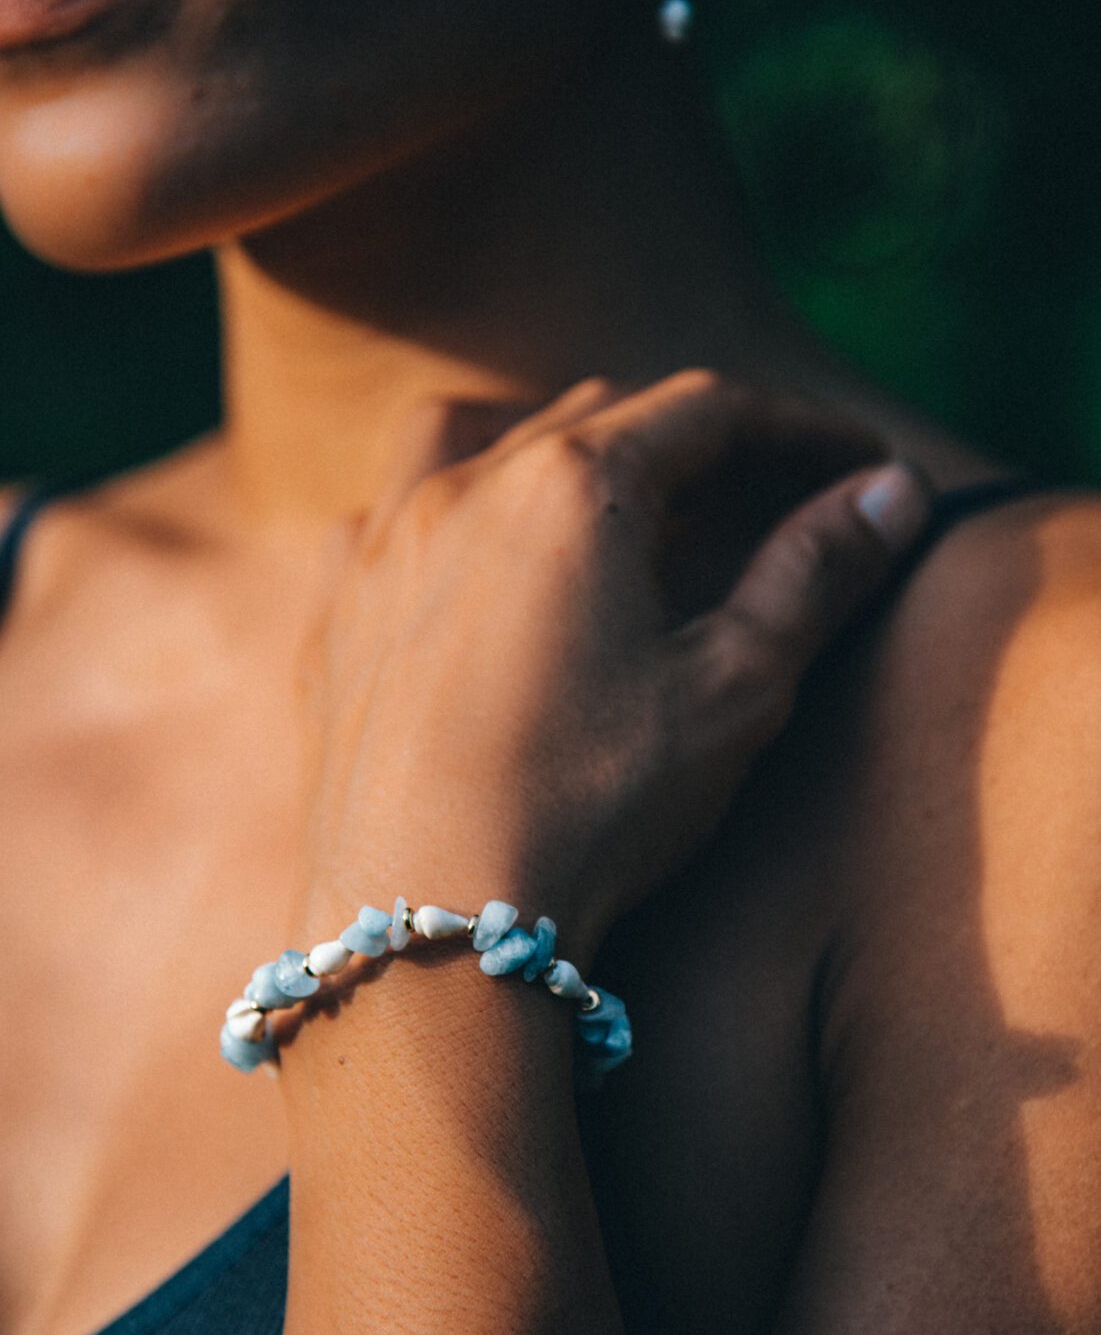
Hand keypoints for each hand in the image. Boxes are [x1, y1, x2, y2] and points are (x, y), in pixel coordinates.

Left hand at [303, 371, 928, 964]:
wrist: (431, 922)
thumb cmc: (592, 805)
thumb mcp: (734, 688)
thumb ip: (813, 574)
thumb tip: (893, 492)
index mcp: (573, 487)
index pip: (711, 412)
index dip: (800, 430)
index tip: (857, 466)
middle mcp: (463, 486)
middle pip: (601, 414)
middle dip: (695, 439)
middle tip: (762, 492)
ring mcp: (380, 545)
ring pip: (479, 433)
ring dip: (560, 443)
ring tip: (610, 495)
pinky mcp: (332, 614)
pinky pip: (392, 510)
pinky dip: (453, 504)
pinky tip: (475, 555)